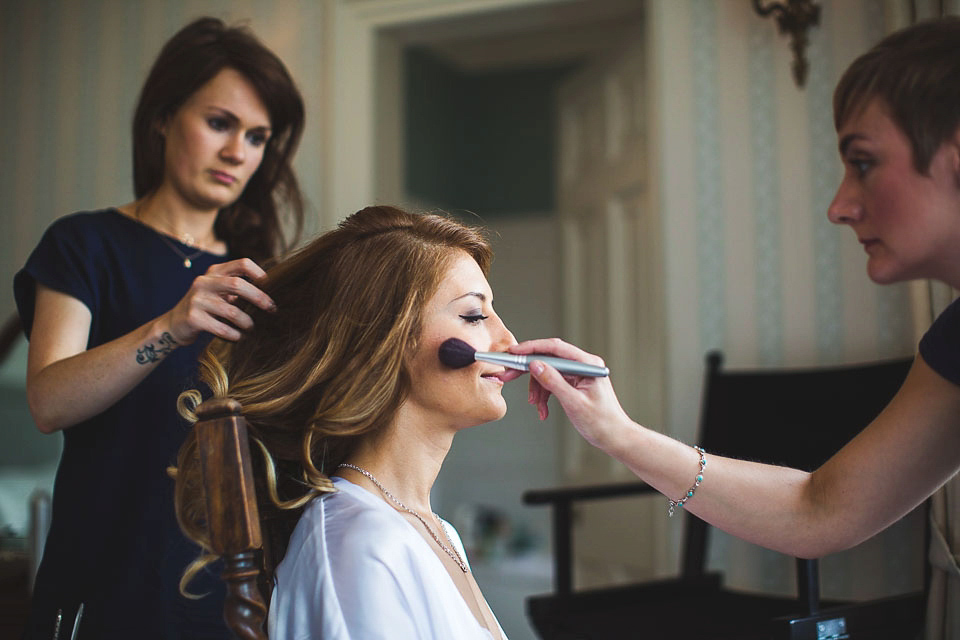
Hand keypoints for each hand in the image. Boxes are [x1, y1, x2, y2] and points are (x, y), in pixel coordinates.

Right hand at [162, 258, 275, 344]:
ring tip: (251, 328)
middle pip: (237, 284)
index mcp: (214, 272)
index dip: (260, 273)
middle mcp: (204, 282)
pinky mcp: (193, 318)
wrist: (173, 324)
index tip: (272, 287)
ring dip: (246, 322)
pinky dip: (234, 334)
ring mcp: (197, 299)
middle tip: (272, 309)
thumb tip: (272, 290)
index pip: (242, 263)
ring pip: (231, 311)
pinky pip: (221, 328)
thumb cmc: (206, 307)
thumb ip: (238, 287)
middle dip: (259, 298)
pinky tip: (238, 337)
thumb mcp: (220, 291)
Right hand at [511, 338, 629, 447]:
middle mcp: (582, 365)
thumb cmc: (602, 422)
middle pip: (549, 359)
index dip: (532, 348)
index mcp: (587, 364)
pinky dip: (544, 396)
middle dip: (529, 370)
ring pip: (548, 373)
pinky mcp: (574, 384)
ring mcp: (578, 374)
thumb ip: (553, 382)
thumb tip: (535, 365)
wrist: (614, 437)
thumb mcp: (574, 402)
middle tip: (509, 375)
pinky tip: (543, 410)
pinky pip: (552, 383)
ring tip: (536, 406)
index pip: (555, 348)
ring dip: (538, 389)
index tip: (514, 351)